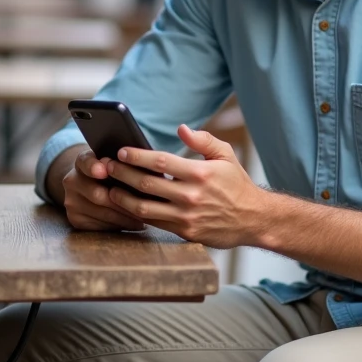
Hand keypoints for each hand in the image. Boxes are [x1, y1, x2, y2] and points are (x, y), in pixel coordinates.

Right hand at [61, 149, 144, 231]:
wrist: (89, 187)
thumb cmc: (111, 173)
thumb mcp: (113, 163)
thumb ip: (121, 163)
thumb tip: (141, 167)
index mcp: (82, 162)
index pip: (85, 161)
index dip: (93, 167)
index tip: (104, 171)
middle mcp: (72, 180)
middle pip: (97, 194)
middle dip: (124, 201)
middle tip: (145, 205)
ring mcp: (71, 201)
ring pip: (102, 213)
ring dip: (126, 216)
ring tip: (146, 216)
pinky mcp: (75, 219)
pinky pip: (100, 225)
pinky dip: (120, 225)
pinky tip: (134, 223)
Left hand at [105, 124, 268, 249]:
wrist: (254, 219)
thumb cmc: (237, 185)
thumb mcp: (226, 156)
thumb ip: (203, 140)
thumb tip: (181, 128)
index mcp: (200, 173)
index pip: (160, 162)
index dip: (137, 156)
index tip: (120, 151)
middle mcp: (191, 196)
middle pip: (146, 184)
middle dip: (122, 174)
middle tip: (107, 167)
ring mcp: (186, 217)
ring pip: (144, 208)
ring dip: (123, 198)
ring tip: (110, 189)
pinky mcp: (185, 233)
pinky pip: (154, 223)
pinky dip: (137, 214)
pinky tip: (127, 206)